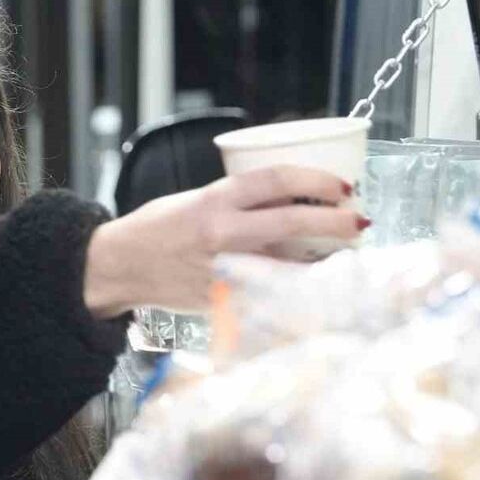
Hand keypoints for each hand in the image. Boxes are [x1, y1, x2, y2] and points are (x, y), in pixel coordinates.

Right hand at [83, 166, 364, 317]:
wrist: (120, 267)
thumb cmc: (157, 229)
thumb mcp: (196, 200)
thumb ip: (241, 202)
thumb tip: (296, 199)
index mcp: (214, 201)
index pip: (277, 179)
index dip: (317, 180)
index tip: (342, 185)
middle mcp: (221, 234)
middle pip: (294, 221)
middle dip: (337, 220)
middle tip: (359, 219)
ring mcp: (224, 271)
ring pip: (292, 264)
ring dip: (327, 261)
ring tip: (347, 254)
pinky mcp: (224, 299)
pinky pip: (272, 292)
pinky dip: (298, 288)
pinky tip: (316, 285)